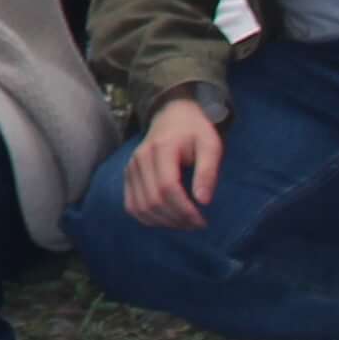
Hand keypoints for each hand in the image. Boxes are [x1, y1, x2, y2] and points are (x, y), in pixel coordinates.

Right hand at [123, 95, 224, 229]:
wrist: (172, 115)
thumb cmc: (195, 131)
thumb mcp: (210, 145)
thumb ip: (208, 171)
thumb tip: (203, 201)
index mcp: (161, 149)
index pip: (168, 188)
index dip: (184, 210)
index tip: (202, 220)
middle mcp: (140, 159)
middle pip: (153, 200)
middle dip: (176, 219)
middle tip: (196, 224)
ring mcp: (131, 167)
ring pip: (140, 207)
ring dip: (162, 222)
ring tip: (183, 223)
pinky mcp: (128, 175)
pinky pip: (131, 205)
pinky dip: (147, 218)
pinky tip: (166, 219)